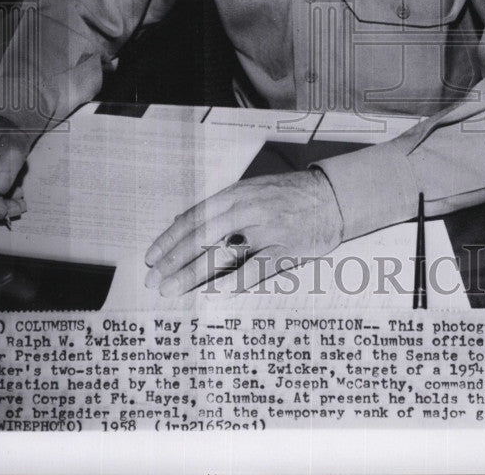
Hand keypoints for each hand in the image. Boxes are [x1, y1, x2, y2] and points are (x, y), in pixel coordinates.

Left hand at [144, 169, 343, 295]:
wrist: (332, 196)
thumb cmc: (288, 195)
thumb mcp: (251, 190)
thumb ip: (219, 207)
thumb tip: (181, 221)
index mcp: (236, 194)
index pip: (194, 217)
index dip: (170, 238)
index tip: (151, 258)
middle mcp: (248, 209)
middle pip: (202, 237)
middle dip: (174, 260)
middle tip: (155, 280)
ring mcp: (268, 229)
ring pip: (223, 253)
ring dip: (193, 274)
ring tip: (173, 290)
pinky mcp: (287, 248)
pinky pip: (256, 268)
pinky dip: (234, 281)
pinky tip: (215, 294)